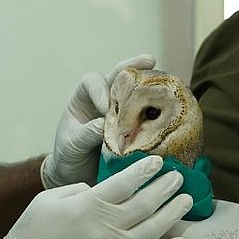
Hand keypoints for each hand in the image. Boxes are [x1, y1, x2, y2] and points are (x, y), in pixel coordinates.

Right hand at [0, 155, 192, 238]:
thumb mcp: (50, 198)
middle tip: (179, 176)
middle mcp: (105, 226)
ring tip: (186, 200)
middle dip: (166, 187)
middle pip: (146, 203)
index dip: (145, 169)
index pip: (126, 181)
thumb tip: (99, 186)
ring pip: (153, 229)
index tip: (158, 161)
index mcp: (88, 203)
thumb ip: (78, 188)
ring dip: (173, 213)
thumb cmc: (31, 232)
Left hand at [40, 54, 156, 188]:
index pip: (92, 82)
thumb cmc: (68, 158)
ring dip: (150, 86)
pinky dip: (157, 112)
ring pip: (135, 93)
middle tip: (149, 60)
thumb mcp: (71, 146)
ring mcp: (120, 112)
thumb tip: (104, 124)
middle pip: (118, 77)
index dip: (100, 89)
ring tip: (167, 82)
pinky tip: (169, 110)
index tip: (104, 108)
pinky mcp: (133, 128)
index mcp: (82, 99)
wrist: (77, 178)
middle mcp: (103, 100)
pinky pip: (146, 116)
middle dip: (133, 66)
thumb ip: (85, 134)